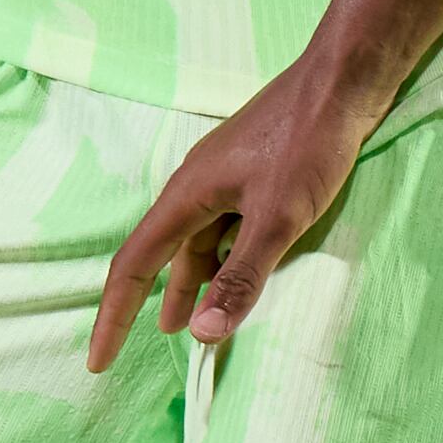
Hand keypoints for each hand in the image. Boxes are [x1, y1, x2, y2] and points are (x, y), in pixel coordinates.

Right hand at [88, 62, 376, 371]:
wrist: (344, 81)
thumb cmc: (308, 144)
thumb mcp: (277, 219)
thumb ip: (240, 277)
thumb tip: (199, 333)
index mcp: (187, 194)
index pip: (133, 265)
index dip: (113, 316)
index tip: (99, 361)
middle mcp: (197, 185)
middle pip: (165, 254)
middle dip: (159, 301)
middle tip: (159, 348)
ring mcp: (225, 176)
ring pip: (201, 241)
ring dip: (199, 282)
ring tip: (202, 324)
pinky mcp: (253, 172)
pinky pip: (226, 226)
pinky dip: (228, 258)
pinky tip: (245, 273)